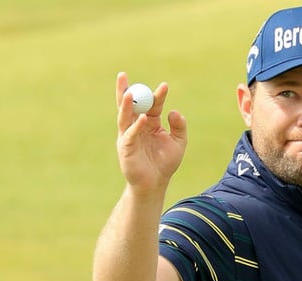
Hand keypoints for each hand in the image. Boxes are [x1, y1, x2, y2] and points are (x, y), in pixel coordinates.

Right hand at [115, 72, 186, 192]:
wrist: (155, 183)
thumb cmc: (165, 163)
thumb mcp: (178, 142)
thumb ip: (179, 126)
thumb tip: (174, 111)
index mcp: (150, 123)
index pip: (152, 105)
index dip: (157, 95)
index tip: (165, 86)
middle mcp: (136, 126)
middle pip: (129, 105)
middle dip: (125, 90)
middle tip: (122, 75)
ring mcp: (128, 136)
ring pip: (124, 116)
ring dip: (125, 105)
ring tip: (127, 93)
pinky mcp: (125, 147)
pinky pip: (130, 134)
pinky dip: (136, 126)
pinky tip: (143, 119)